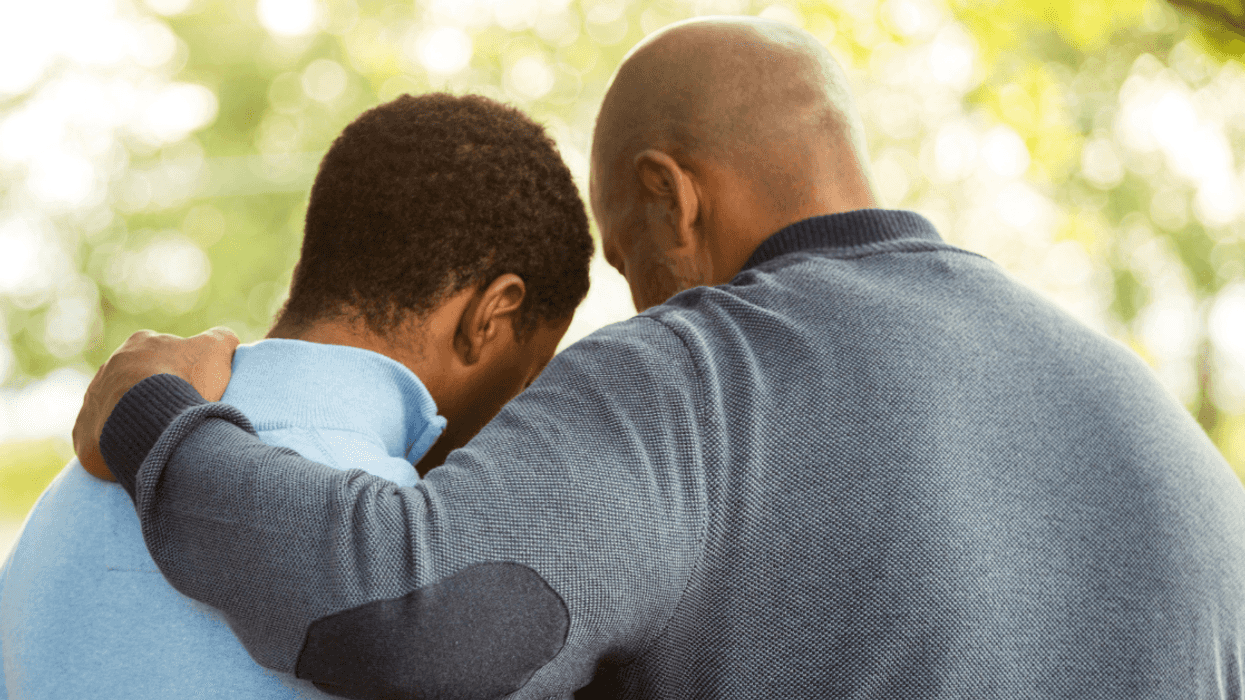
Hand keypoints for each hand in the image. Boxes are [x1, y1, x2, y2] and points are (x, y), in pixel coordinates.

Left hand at [74, 327, 239, 480]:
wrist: (146, 417)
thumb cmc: (182, 381)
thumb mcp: (215, 350)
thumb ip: (220, 339)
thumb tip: (223, 340)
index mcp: (140, 343)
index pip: (162, 353)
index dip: (181, 369)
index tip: (194, 387)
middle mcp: (110, 366)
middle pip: (138, 380)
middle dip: (155, 395)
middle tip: (179, 414)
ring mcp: (94, 398)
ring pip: (119, 408)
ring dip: (136, 419)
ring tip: (162, 436)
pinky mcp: (85, 431)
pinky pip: (103, 437)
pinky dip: (118, 444)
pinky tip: (139, 452)